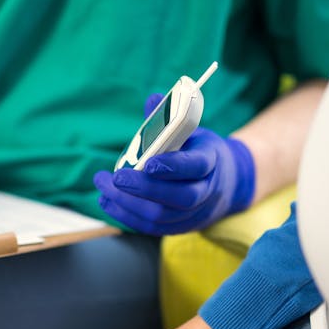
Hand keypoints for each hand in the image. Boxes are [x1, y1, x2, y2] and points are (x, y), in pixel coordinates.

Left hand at [94, 94, 254, 234]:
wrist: (224, 182)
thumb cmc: (198, 150)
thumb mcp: (191, 130)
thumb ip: (169, 118)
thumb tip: (152, 100)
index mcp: (212, 161)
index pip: (197, 166)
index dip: (174, 166)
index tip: (148, 163)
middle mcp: (206, 191)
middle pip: (179, 197)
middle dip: (145, 189)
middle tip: (117, 177)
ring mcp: (194, 213)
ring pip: (162, 216)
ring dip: (128, 203)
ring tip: (104, 188)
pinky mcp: (179, 227)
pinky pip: (152, 228)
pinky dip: (127, 216)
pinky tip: (108, 202)